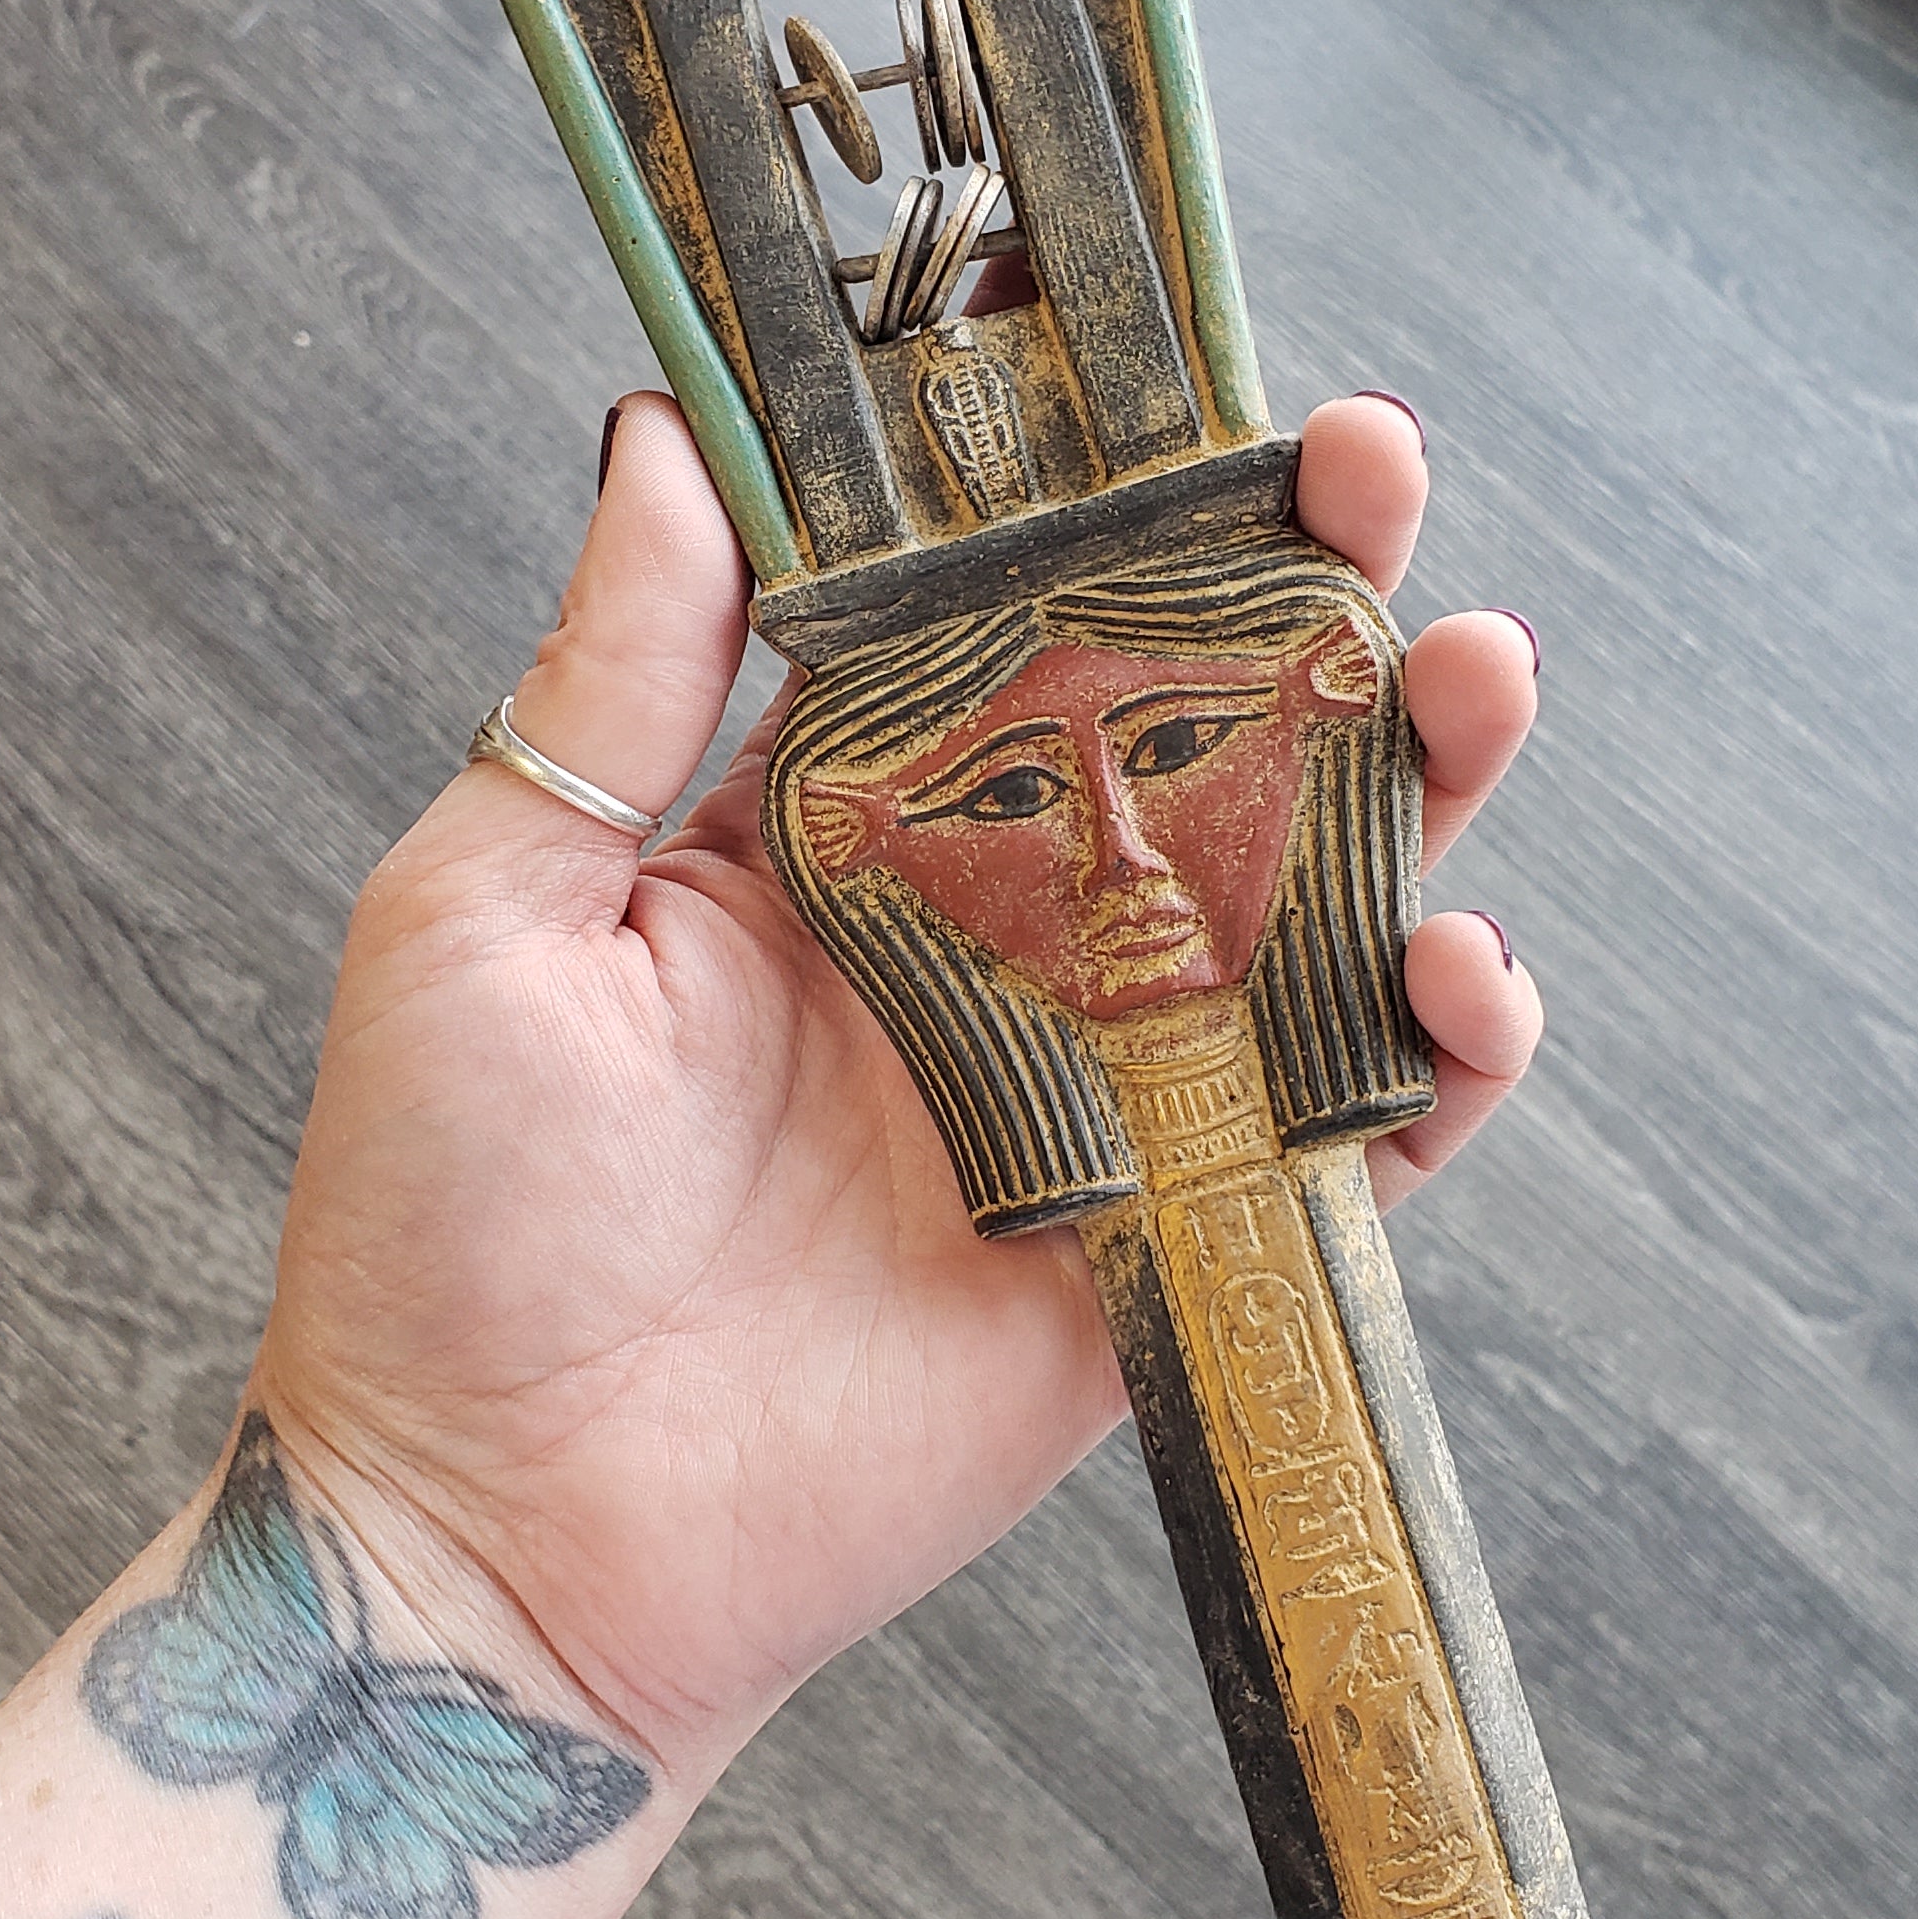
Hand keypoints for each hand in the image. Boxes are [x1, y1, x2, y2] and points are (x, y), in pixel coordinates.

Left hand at [254, 393, 1543, 1786]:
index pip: (1009, 616)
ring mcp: (1097, 1085)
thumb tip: (673, 436)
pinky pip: (1350, 1133)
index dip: (1109, 495)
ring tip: (1470, 680)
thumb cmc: (447, 1221)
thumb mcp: (492, 901)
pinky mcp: (1167, 1241)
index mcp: (834, 827)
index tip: (1179, 383)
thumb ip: (618, 681)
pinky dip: (1441, 1056)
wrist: (502, 1535)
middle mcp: (990, 931)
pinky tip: (1460, 976)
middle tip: (1374, 469)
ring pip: (1312, 900)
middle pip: (1202, 728)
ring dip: (1420, 782)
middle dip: (1311, 590)